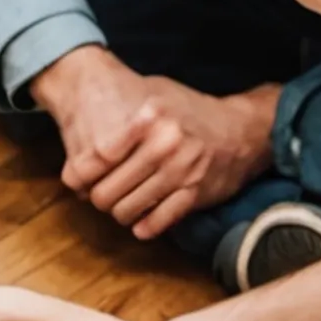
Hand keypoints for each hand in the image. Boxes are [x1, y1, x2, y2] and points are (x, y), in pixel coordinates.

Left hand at [33, 49, 272, 239]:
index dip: (82, 175)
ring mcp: (181, 170)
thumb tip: (77, 145)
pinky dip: (145, 226)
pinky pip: (158, 221)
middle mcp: (165, 143)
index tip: (81, 179)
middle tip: (100, 196)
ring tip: (120, 205)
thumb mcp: (153, 93)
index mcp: (149, 117)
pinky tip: (140, 221)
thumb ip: (117, 111)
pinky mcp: (195, 193)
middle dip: (98, 198)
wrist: (242, 130)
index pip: (97, 157)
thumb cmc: (187, 112)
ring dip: (119, 213)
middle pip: (106, 191)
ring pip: (127, 209)